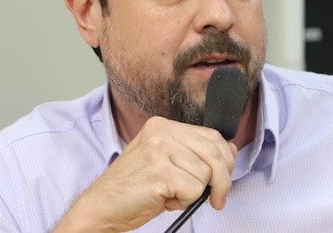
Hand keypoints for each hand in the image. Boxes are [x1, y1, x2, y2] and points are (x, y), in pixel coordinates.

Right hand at [53, 116, 237, 231]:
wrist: (101, 207)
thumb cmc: (134, 189)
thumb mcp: (166, 162)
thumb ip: (193, 154)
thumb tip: (230, 152)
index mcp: (162, 125)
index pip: (212, 136)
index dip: (224, 160)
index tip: (222, 178)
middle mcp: (161, 132)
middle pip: (214, 153)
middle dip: (222, 180)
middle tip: (216, 199)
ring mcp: (159, 150)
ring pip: (205, 174)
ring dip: (194, 193)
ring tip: (170, 195)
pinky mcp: (159, 171)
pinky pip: (194, 189)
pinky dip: (184, 202)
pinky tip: (164, 200)